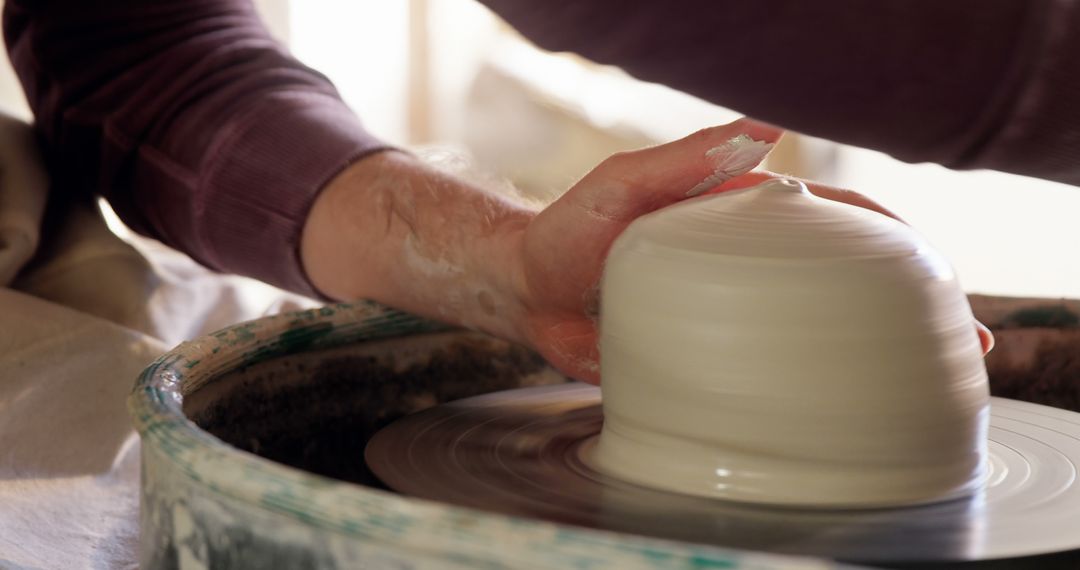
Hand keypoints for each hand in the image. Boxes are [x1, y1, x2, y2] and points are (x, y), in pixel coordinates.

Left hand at [507, 120, 991, 383]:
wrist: (523, 290)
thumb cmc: (569, 231)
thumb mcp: (622, 187)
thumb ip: (684, 163)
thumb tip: (767, 133)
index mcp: (739, 221)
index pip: (832, 224)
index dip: (891, 244)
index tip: (936, 275)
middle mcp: (746, 268)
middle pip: (842, 282)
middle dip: (906, 306)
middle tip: (959, 342)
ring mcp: (731, 315)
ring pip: (815, 331)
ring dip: (873, 353)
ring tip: (927, 385)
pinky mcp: (706, 359)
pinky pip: (768, 373)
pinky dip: (809, 388)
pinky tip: (840, 411)